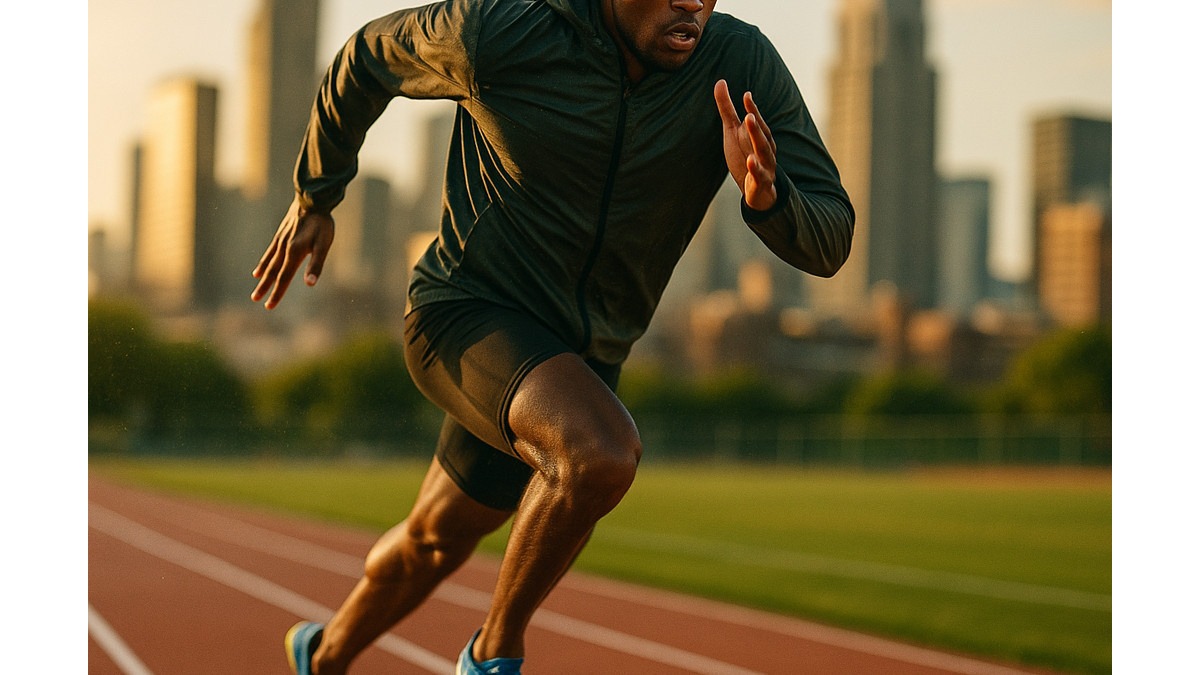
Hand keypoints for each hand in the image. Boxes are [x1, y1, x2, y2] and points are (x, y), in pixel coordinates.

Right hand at [250, 197, 334, 309]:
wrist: (312, 199)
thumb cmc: (321, 224)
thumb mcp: (324, 245)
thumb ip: (316, 265)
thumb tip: (309, 284)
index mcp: (294, 253)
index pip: (284, 278)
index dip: (277, 293)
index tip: (269, 306)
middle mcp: (284, 248)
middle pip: (273, 272)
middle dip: (265, 288)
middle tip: (256, 300)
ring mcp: (280, 241)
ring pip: (269, 263)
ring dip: (263, 277)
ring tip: (256, 287)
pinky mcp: (280, 235)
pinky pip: (269, 252)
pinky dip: (264, 262)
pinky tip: (259, 270)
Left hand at [714, 79, 777, 210]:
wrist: (758, 191)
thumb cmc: (745, 155)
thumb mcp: (733, 131)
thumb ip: (727, 108)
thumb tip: (720, 81)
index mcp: (759, 136)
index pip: (757, 121)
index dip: (752, 109)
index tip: (746, 95)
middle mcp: (765, 149)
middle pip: (762, 136)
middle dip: (756, 126)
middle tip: (749, 115)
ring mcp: (765, 165)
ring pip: (764, 153)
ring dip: (759, 142)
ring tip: (752, 132)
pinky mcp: (761, 182)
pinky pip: (759, 175)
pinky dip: (756, 169)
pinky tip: (750, 161)